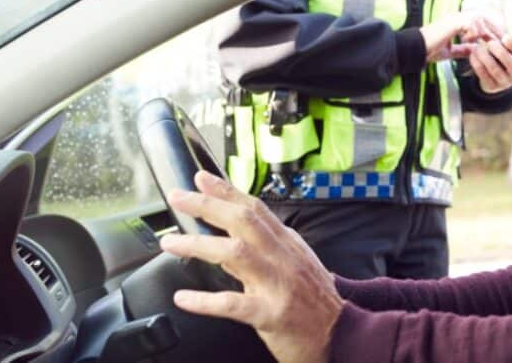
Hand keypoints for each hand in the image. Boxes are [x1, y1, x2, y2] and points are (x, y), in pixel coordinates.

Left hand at [159, 171, 343, 362]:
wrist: (342, 334)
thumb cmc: (315, 302)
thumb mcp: (298, 263)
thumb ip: (270, 246)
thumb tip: (234, 231)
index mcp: (288, 244)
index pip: (255, 209)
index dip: (227, 191)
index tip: (201, 178)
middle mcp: (283, 258)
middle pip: (243, 221)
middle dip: (207, 205)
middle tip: (177, 198)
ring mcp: (277, 284)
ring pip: (234, 254)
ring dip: (197, 245)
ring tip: (170, 242)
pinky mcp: (270, 313)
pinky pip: (232, 303)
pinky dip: (204, 301)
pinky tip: (183, 298)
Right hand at [420, 12, 502, 61]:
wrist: (414, 49)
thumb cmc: (428, 50)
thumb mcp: (450, 51)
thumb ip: (463, 49)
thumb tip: (475, 50)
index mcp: (456, 22)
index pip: (479, 21)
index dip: (489, 30)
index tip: (495, 42)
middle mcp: (456, 17)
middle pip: (482, 17)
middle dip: (491, 29)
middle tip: (497, 41)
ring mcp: (454, 18)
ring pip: (478, 19)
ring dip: (483, 32)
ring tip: (484, 42)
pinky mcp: (452, 22)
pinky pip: (471, 24)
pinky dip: (473, 33)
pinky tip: (469, 41)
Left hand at [469, 35, 511, 93]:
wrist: (494, 78)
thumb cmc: (502, 57)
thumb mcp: (507, 48)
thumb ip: (502, 37)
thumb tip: (507, 25)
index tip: (504, 37)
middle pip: (511, 64)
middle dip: (500, 52)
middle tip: (490, 43)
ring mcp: (505, 84)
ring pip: (495, 70)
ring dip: (485, 57)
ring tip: (477, 47)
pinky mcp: (492, 87)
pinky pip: (483, 75)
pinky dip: (477, 63)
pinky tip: (472, 55)